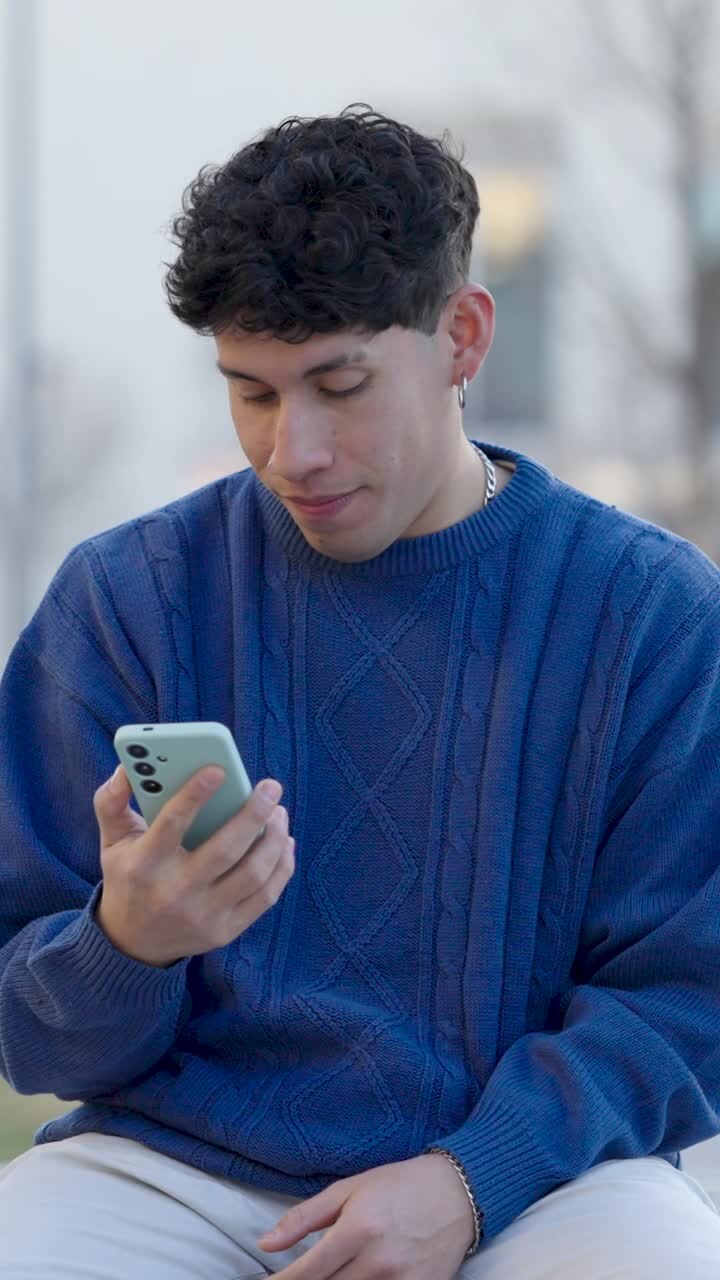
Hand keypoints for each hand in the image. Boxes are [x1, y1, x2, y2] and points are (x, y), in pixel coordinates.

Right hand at [93, 765, 294, 966]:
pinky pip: (265, 896)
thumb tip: (125, 769)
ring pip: (253, 873)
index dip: (195, 794)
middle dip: (254, 814)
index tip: (219, 769)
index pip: (172, 824)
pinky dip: (281, 866)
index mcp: (144, 865)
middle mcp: (174, 892)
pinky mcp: (225, 931)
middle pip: (225, 850)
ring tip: (279, 812)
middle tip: (271, 787)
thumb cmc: (128, 879)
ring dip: (274, 838)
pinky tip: (284, 842)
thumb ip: (112, 802)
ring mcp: (203, 915)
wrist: (132, 943)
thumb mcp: (112, 842)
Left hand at [256, 1153, 474, 1278]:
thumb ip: (305, 1217)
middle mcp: (378, 1261)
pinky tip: (355, 1279)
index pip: (308, 1271)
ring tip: (328, 1275)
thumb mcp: (349, 1189)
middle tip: (295, 1279)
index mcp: (358, 1229)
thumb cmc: (399, 1185)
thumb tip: (266, 1244)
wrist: (458, 1193)